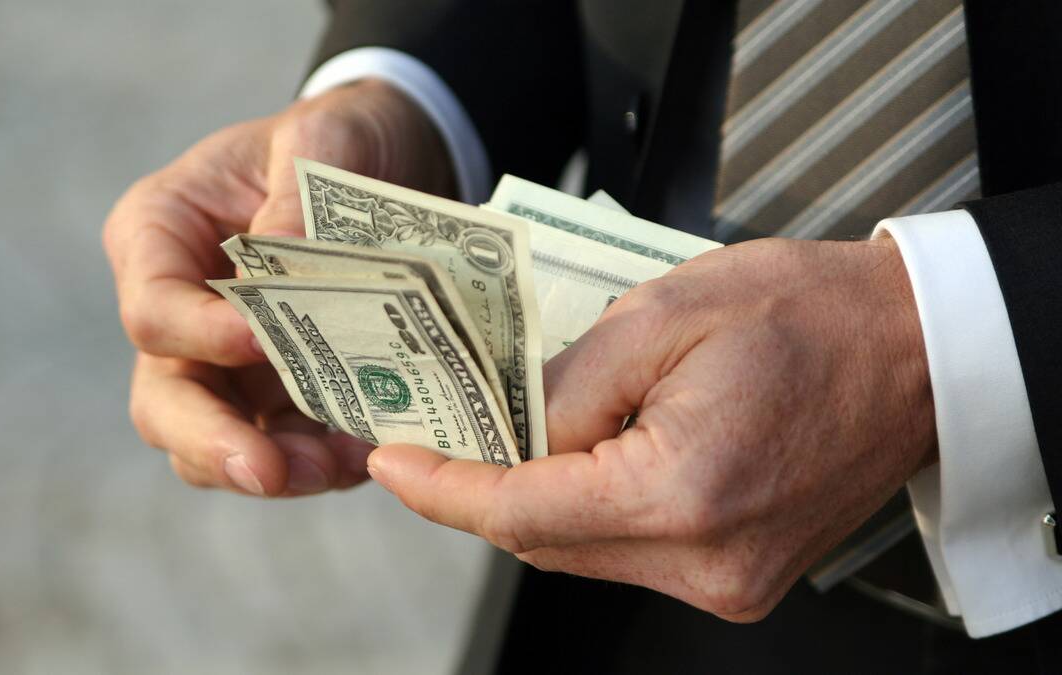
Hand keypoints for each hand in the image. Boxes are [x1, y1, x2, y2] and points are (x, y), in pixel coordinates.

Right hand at [103, 79, 455, 495]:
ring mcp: (226, 363)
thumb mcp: (320, 137)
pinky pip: (284, 446)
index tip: (263, 343)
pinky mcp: (279, 394)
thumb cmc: (334, 139)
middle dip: (214, 442)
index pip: (153, 310)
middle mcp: (181, 310)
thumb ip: (296, 196)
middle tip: (270, 471)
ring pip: (217, 442)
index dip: (201, 336)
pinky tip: (366, 454)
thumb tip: (282, 267)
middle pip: (164, 401)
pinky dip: (320, 462)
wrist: (385, 160)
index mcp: (159, 234)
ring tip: (338, 467)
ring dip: (275, 468)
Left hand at [365, 237, 935, 619]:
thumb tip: (508, 425)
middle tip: (437, 433)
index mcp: (683, 493)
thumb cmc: (811, 315)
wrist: (913, 348)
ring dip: (534, 497)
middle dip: (481, 488)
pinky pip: (627, 553)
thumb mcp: (664, 312)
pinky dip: (587, 509)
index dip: (443, 488)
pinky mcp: (738, 577)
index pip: (520, 511)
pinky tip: (577, 458)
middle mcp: (706, 560)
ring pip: (581, 551)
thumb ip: (567, 382)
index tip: (392, 462)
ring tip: (508, 434)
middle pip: (543, 541)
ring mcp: (727, 580)